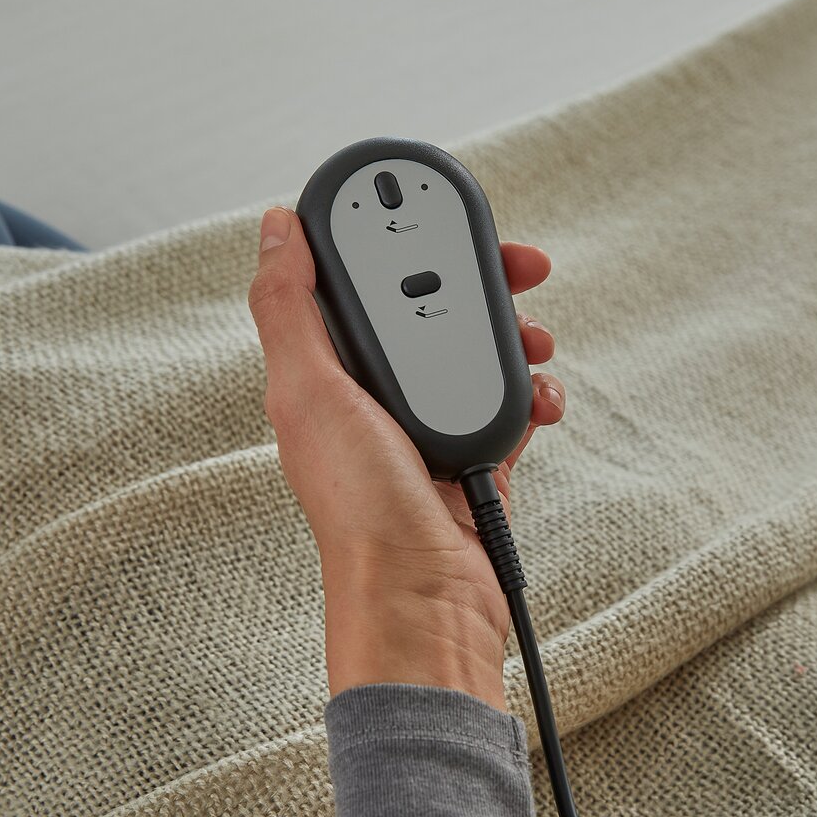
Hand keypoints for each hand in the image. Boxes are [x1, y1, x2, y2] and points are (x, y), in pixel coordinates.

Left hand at [248, 207, 564, 710]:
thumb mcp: (310, 392)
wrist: (424, 600)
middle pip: (431, 306)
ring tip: (537, 342)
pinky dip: (532, 394)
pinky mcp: (472, 455)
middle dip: (478, 280)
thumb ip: (289, 307)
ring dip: (515, 335)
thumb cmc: (359, 508)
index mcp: (327, 370)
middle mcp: (373, 393)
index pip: (363, 278)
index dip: (400, 237)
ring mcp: (426, 424)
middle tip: (520, 267)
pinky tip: (541, 400)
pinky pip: (509, 403)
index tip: (439, 215)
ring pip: (477, 349)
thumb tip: (276, 227)